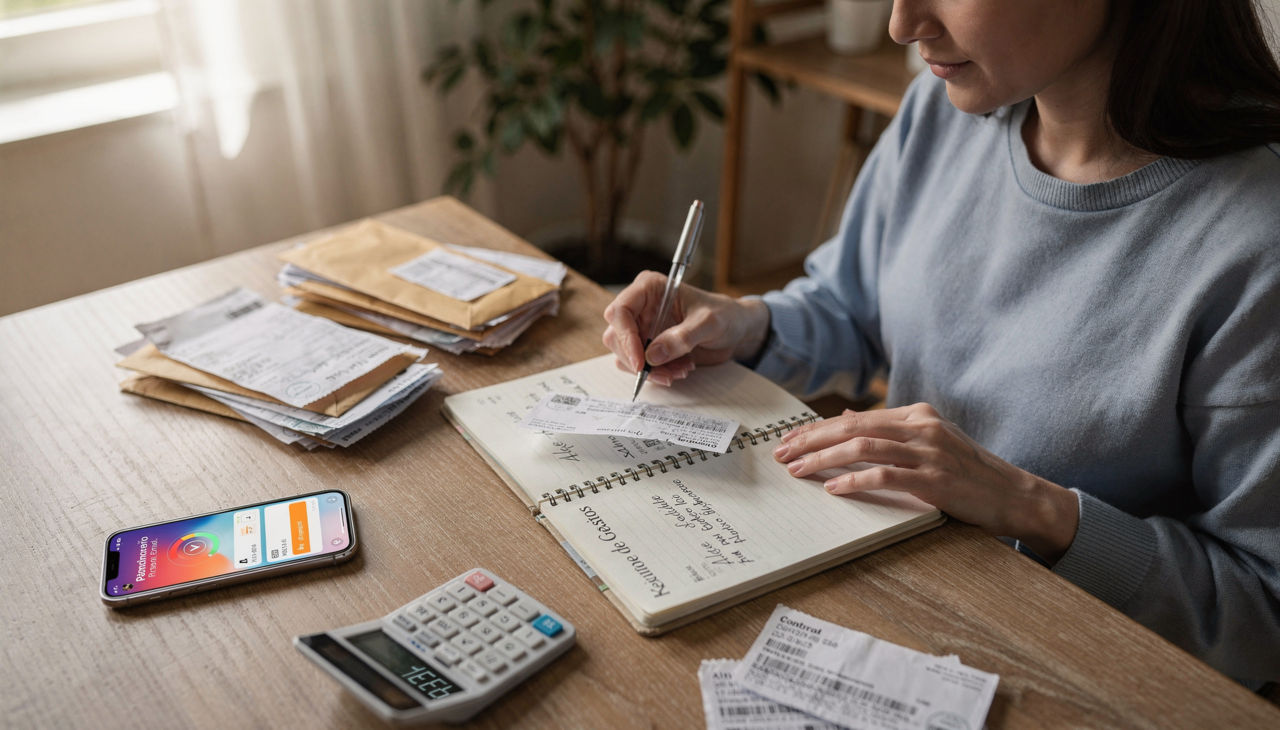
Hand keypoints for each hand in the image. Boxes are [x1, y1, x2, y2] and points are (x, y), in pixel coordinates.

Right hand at [603, 271, 770, 385]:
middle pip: (616, 336)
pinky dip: (656, 374)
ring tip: (680, 370)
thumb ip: (682, 337)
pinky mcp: (648, 347)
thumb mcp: (709, 322)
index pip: (621, 310)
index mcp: (650, 288)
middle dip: (637, 359)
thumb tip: (653, 355)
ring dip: (650, 370)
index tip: (640, 361)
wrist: (736, 329)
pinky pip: (639, 365)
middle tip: (663, 372)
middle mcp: (641, 307)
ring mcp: (643, 328)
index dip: (625, 337)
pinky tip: (680, 369)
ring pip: (625, 355)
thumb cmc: (725, 315)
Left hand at [774, 404, 1079, 562]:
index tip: (790, 440)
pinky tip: (833, 489)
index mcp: (917, 415)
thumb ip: (891, 434)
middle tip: (781, 453)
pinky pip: (886, 476)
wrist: (1015, 496)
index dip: (818, 429)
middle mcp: (922, 427)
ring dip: (824, 459)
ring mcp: (930, 452)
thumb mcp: (930, 444)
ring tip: (797, 470)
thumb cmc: (968, 475)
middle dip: (811, 440)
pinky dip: (855, 481)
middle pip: (853, 427)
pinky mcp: (936, 479)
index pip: (856, 418)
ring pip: (863, 448)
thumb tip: (847, 421)